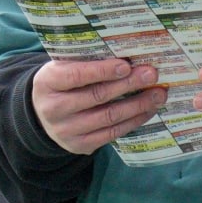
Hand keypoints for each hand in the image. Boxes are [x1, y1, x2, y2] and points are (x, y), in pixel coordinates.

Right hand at [32, 59, 165, 153]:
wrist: (43, 115)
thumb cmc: (61, 83)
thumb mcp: (63, 67)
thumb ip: (86, 62)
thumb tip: (128, 56)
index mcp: (47, 82)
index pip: (76, 75)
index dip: (102, 71)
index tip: (126, 65)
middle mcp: (53, 109)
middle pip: (97, 96)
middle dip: (128, 84)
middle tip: (151, 75)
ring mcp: (66, 131)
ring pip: (108, 117)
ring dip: (137, 105)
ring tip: (158, 94)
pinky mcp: (79, 145)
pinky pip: (112, 133)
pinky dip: (133, 121)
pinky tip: (147, 110)